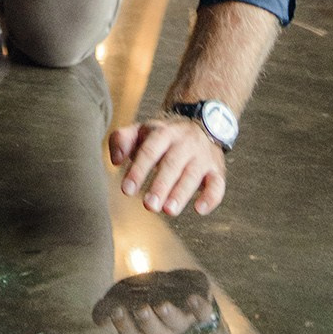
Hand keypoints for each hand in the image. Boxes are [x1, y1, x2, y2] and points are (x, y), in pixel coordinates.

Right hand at [93, 270, 218, 333]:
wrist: (183, 290)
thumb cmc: (148, 294)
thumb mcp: (126, 296)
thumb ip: (109, 306)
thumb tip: (96, 318)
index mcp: (145, 328)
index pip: (133, 333)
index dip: (124, 323)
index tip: (116, 309)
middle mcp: (164, 328)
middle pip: (154, 331)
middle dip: (147, 320)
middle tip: (141, 308)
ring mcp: (183, 319)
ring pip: (175, 320)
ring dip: (169, 313)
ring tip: (161, 304)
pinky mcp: (201, 309)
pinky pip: (203, 312)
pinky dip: (199, 306)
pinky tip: (193, 299)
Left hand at [109, 114, 226, 215]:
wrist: (200, 123)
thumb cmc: (162, 137)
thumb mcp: (141, 131)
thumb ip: (122, 140)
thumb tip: (115, 160)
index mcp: (163, 132)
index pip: (150, 150)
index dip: (138, 170)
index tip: (126, 190)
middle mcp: (184, 142)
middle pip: (172, 163)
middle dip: (161, 185)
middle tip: (149, 205)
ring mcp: (202, 156)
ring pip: (193, 174)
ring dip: (181, 193)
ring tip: (168, 210)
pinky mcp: (217, 170)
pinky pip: (217, 184)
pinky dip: (211, 197)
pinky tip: (199, 209)